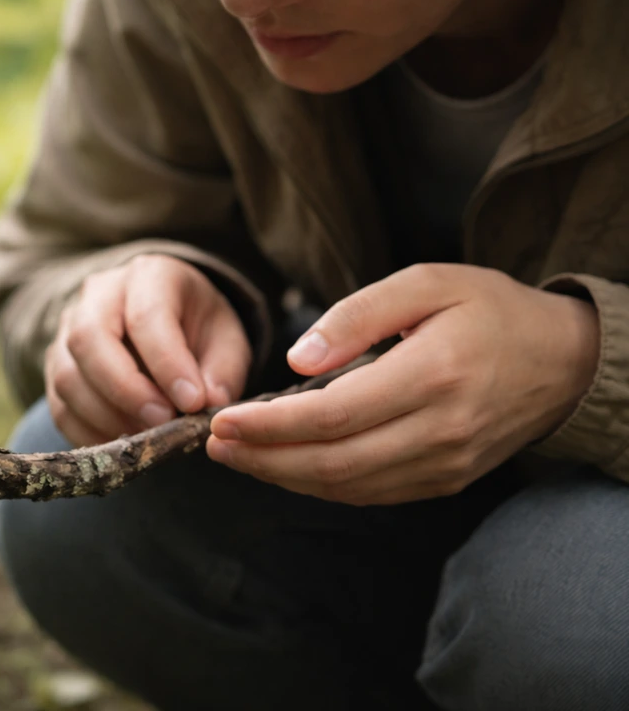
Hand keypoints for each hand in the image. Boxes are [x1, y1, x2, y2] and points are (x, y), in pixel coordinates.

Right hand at [46, 254, 250, 445]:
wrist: (166, 320)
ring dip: (107, 416)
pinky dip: (90, 432)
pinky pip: (60, 406)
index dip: (167, 363)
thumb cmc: (197, 327)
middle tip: (162, 422)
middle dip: (126, 389)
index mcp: (149, 275)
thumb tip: (209, 405)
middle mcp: (98, 296)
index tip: (192, 403)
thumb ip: (223, 370)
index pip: (146, 315)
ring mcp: (68, 331)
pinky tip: (124, 444)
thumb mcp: (226, 338)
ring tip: (147, 437)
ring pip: (68, 376)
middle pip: (90, 339)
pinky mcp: (57, 368)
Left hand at [207, 263, 599, 504]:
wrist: (561, 360)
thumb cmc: (488, 311)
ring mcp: (445, 465)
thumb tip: (296, 359)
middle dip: (264, 459)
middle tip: (216, 445)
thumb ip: (356, 316)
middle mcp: (441, 431)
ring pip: (347, 487)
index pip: (333, 416)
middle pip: (333, 464)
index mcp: (434, 375)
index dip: (270, 425)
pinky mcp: (445, 481)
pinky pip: (371, 493)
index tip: (223, 420)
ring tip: (239, 456)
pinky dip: (321, 484)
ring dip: (284, 477)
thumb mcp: (425, 283)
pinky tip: (288, 466)